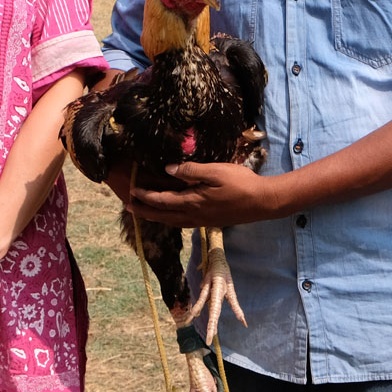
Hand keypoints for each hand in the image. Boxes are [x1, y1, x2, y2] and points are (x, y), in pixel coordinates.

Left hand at [129, 161, 285, 226]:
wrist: (262, 202)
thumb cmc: (241, 183)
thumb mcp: (216, 171)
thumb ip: (192, 170)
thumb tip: (169, 169)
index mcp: (193, 202)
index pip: (163, 200)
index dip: (146, 196)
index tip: (132, 191)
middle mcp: (194, 215)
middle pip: (163, 215)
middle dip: (145, 211)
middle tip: (129, 208)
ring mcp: (202, 220)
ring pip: (172, 221)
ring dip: (157, 216)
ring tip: (145, 212)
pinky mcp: (210, 221)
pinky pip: (183, 222)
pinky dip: (171, 218)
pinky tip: (171, 214)